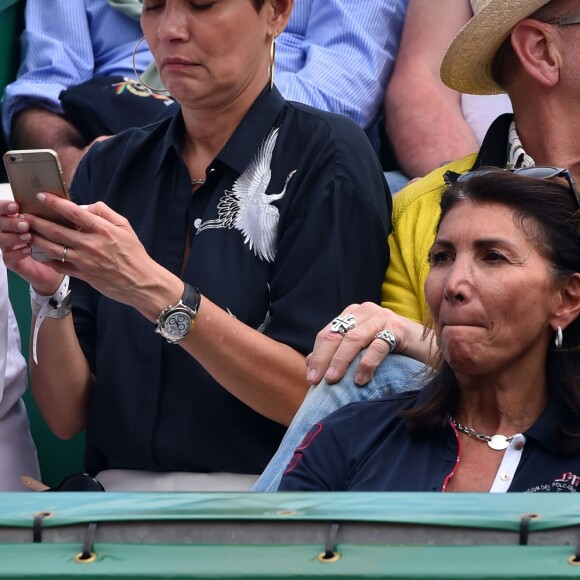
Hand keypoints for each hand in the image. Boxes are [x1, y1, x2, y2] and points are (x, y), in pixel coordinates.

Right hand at [0, 200, 63, 293]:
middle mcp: (9, 232)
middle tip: (24, 224)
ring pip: (0, 239)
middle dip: (9, 222)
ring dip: (13, 237)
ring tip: (28, 236)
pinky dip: (18, 253)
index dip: (4, 207)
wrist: (59, 267)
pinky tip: (28, 250)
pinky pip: (8, 257)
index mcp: (16, 219)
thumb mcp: (55, 224)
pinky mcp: (13, 262)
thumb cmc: (56, 242)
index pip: (3, 210)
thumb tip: (59, 196)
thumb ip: (51, 212)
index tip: (16, 206)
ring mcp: (9, 247)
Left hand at [22, 192, 179, 317]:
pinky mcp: (83, 275)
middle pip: (57, 230)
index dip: (55, 202)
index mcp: (102, 230)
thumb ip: (105, 212)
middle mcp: (91, 244)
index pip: (73, 212)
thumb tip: (85, 206)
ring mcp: (86, 261)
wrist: (141, 281)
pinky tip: (41, 254)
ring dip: (37, 240)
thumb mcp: (125, 226)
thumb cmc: (134, 254)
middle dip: (37, 221)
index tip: (42, 196)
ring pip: (53, 248)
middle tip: (25, 216)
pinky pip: (60, 266)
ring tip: (27, 233)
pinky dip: (48, 260)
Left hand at [306, 302, 431, 386]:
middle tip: (317, 381)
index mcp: (354, 314)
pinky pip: (377, 346)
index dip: (317, 355)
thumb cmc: (393, 350)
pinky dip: (366, 364)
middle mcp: (366, 311)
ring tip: (333, 380)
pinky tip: (361, 380)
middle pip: (337, 335)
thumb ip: (338, 353)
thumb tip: (308, 363)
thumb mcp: (363, 349)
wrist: (430, 348)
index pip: (328, 333)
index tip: (311, 377)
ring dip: (341, 361)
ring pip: (354, 339)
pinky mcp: (398, 329)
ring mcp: (382, 318)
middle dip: (324, 359)